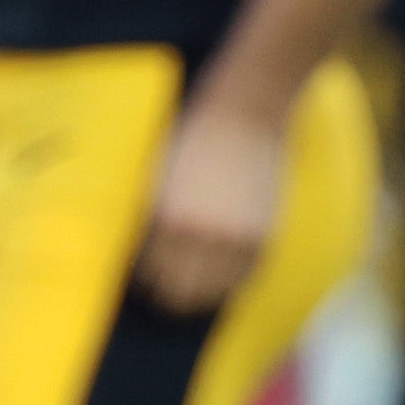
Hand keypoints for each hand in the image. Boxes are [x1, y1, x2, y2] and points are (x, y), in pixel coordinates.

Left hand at [137, 90, 290, 312]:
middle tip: (166, 286)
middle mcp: (203, 234)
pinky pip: (242, 278)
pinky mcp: (262, 235)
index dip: (146, 278)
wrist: (248, 112)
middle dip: (169, 290)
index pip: (151, 272)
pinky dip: (229, 283)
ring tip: (192, 283)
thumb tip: (142, 257)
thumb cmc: (196, 137)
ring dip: (200, 291)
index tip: (146, 279)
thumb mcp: (160, 175)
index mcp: (171, 218)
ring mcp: (236, 237)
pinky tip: (219, 276)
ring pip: (212, 292)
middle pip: (179, 291)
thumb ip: (152, 218)